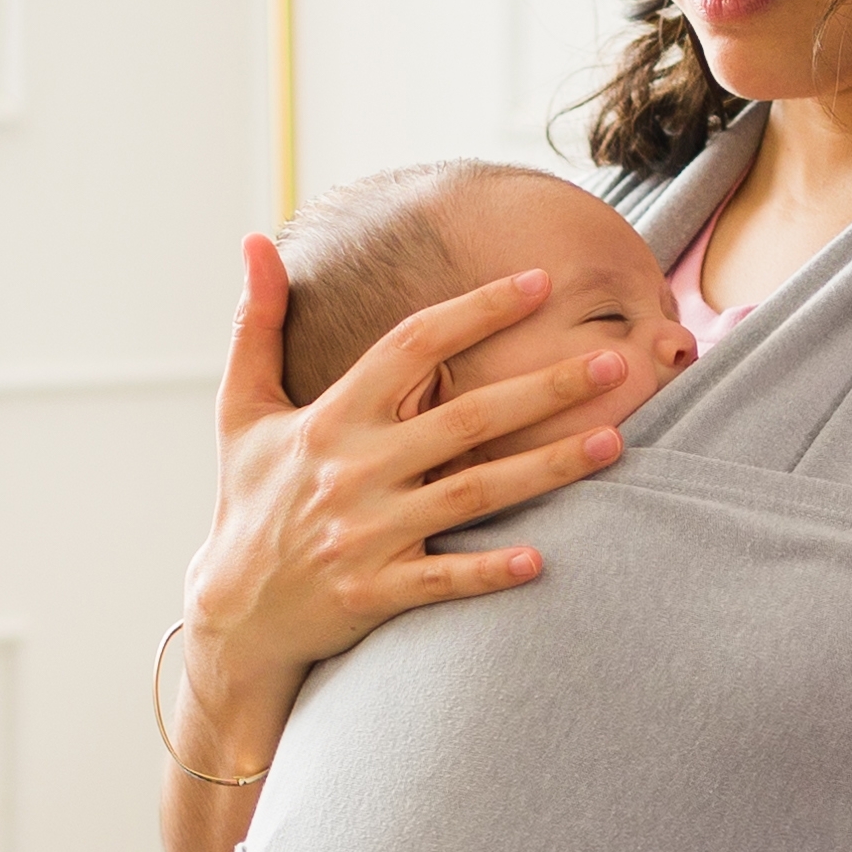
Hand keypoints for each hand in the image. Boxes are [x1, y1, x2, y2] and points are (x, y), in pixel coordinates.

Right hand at [182, 231, 645, 701]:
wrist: (235, 611)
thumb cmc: (249, 498)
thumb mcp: (241, 408)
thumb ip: (258, 323)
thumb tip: (256, 240)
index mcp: (331, 418)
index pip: (413, 345)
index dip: (478, 310)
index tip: (540, 283)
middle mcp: (354, 470)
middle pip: (466, 417)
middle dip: (546, 387)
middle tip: (616, 362)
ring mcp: (368, 533)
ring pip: (474, 494)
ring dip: (548, 468)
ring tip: (616, 441)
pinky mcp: (376, 591)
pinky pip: (444, 579)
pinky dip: (489, 571)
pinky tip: (542, 558)